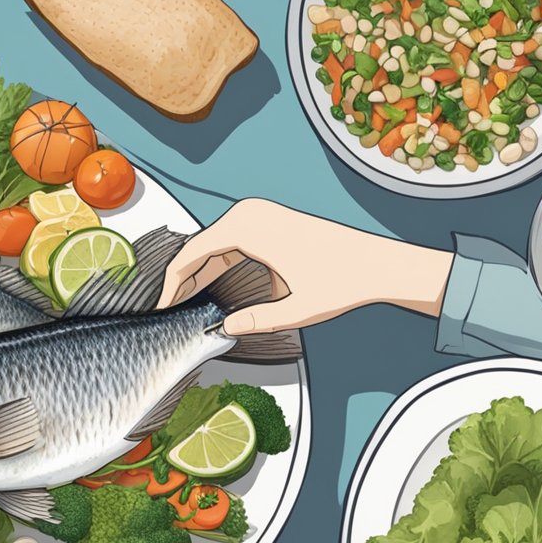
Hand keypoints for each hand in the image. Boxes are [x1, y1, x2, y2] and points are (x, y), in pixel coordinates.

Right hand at [158, 198, 453, 333]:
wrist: (379, 262)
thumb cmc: (342, 280)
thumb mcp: (295, 310)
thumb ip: (253, 320)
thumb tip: (222, 329)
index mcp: (249, 227)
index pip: (192, 253)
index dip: (173, 283)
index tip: (162, 306)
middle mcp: (250, 213)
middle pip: (199, 246)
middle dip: (182, 279)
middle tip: (169, 309)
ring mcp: (259, 214)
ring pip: (213, 244)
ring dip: (199, 272)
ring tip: (186, 302)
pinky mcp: (269, 221)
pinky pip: (230, 241)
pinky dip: (217, 263)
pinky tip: (212, 287)